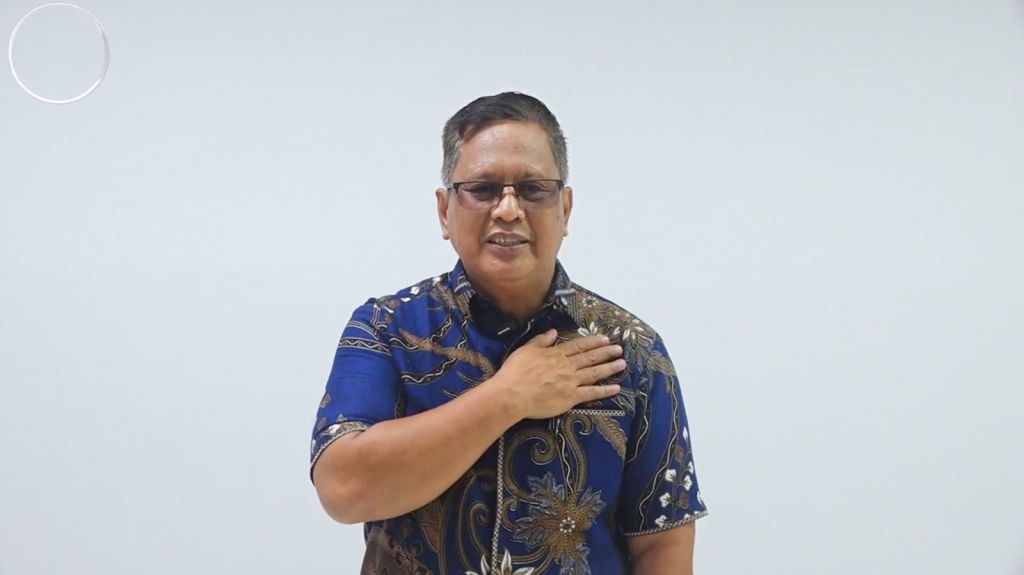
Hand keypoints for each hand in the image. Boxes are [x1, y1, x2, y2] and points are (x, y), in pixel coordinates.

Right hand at [493, 329, 625, 419]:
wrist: (512, 394)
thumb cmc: (515, 373)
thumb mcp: (525, 350)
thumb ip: (541, 341)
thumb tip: (553, 332)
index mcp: (556, 354)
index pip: (578, 346)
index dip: (593, 342)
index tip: (605, 339)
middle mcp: (567, 366)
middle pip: (590, 358)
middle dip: (606, 352)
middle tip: (619, 349)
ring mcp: (571, 382)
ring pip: (595, 373)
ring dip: (610, 367)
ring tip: (622, 363)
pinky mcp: (571, 397)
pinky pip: (592, 393)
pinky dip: (605, 390)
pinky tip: (616, 388)